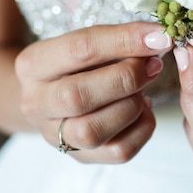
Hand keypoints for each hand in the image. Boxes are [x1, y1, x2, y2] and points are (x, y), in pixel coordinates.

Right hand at [15, 22, 172, 162]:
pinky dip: (142, 128)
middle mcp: (35, 103)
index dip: (125, 40)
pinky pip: (119, 152)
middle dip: (126, 78)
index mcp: (33, 64)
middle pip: (78, 96)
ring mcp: (54, 135)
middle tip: (153, 64)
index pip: (80, 48)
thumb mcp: (84, 43)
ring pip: (93, 131)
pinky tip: (142, 110)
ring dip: (131, 107)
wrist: (49, 96)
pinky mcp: (79, 156)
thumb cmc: (74, 64)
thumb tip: (157, 39)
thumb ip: (116, 39)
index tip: (159, 36)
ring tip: (143, 90)